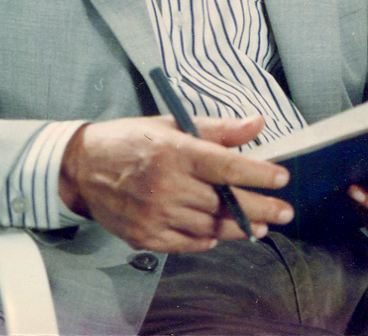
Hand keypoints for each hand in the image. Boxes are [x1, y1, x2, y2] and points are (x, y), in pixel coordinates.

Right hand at [59, 114, 292, 251]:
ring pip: (211, 227)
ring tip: (261, 225)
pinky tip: (221, 234)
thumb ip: (217, 128)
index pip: (228, 166)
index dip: (260, 174)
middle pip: (225, 201)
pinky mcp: (146, 236)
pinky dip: (209, 241)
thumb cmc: (130, 140)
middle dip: (262, 207)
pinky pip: (188, 244)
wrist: (82, 167)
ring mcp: (155, 214)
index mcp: (175, 151)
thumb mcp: (171, 123)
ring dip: (240, 227)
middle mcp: (166, 185)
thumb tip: (256, 123)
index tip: (282, 177)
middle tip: (285, 210)